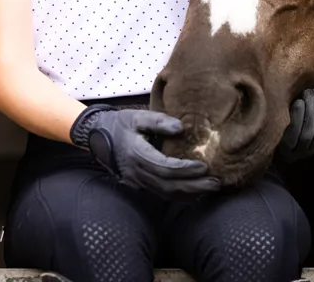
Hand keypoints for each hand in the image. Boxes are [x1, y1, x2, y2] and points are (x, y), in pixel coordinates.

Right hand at [70, 105, 220, 198]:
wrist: (98, 137)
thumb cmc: (121, 124)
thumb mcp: (138, 116)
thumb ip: (159, 121)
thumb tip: (181, 128)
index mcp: (137, 154)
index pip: (165, 168)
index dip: (185, 170)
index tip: (204, 167)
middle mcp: (137, 172)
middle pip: (168, 185)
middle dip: (193, 186)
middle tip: (215, 183)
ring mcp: (137, 182)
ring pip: (165, 194)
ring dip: (189, 194)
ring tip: (209, 189)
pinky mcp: (138, 186)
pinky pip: (161, 195)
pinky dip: (178, 196)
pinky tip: (194, 194)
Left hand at [277, 89, 313, 162]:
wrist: (258, 134)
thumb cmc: (285, 120)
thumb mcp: (304, 121)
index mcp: (309, 146)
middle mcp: (299, 152)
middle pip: (310, 133)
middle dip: (311, 111)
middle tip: (308, 92)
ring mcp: (286, 153)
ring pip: (299, 136)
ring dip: (301, 116)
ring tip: (299, 100)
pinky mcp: (272, 150)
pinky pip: (284, 138)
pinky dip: (288, 123)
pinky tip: (286, 108)